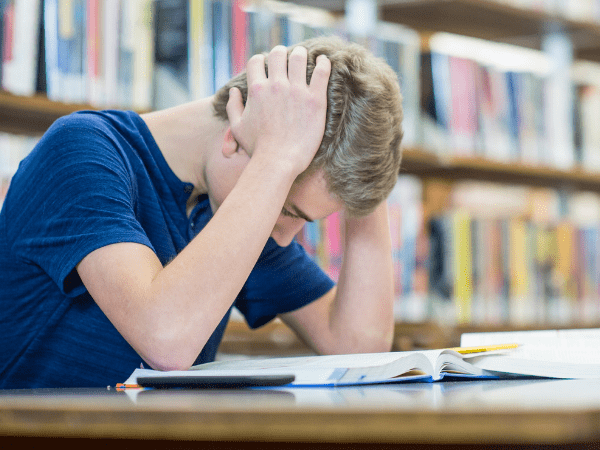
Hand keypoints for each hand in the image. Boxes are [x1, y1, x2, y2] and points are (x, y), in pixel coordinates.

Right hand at [226, 45, 330, 176]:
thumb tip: (234, 90)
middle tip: (288, 58)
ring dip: (301, 54)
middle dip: (282, 53)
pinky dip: (324, 62)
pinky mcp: (315, 100)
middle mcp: (276, 86)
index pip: (257, 61)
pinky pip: (322, 71)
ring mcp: (297, 91)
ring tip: (305, 57)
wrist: (278, 162)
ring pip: (299, 57)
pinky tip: (324, 61)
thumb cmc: (257, 148)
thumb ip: (233, 106)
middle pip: (278, 54)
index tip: (268, 65)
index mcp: (256, 90)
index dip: (262, 60)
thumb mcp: (237, 128)